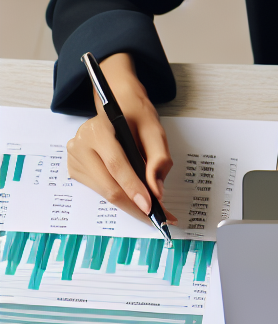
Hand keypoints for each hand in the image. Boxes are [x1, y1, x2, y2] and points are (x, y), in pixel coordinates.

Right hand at [66, 52, 176, 226]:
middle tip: (158, 217)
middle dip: (134, 204)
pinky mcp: (75, 169)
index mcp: (98, 130)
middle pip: (108, 184)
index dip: (134, 188)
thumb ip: (158, 159)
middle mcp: (80, 144)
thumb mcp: (154, 131)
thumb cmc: (138, 117)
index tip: (150, 206)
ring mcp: (74, 158)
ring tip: (151, 211)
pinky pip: (100, 189)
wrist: (119, 107)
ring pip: (104, 191)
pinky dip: (120, 197)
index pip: (116, 165)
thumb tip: (157, 191)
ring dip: (129, 204)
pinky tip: (135, 199)